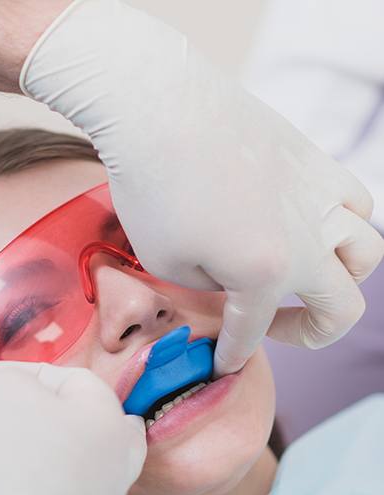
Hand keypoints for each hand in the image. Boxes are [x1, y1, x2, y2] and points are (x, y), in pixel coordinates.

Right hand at [0, 361, 145, 494]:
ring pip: (76, 462)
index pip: (68, 376)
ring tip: (2, 457)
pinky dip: (40, 491)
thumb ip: (10, 376)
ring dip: (44, 453)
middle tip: (8, 421)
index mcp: (109, 416)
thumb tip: (12, 387)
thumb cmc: (3, 463)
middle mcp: (119, 460)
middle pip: (85, 422)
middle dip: (46, 416)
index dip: (22, 376)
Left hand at [21, 0, 383, 374]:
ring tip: (305, 279)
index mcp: (266, 273)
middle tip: (276, 329)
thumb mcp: (166, 262)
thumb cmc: (152, 189)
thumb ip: (210, 287)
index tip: (221, 365)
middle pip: (343, 306)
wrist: (159, 109)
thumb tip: (231, 282)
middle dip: (311, 333)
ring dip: (342, 278)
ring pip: (367, 251)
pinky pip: (355, 202)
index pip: (253, 331)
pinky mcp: (316, 160)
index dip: (233, 354)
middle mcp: (308, 239)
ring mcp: (320, 195)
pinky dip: (344, 226)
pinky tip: (311, 226)